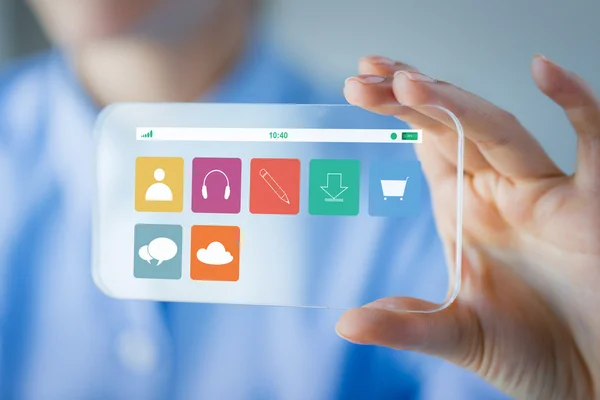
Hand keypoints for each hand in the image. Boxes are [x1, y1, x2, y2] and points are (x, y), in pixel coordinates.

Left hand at [337, 55, 599, 399]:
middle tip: (364, 76)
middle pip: (449, 125)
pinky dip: (576, 104)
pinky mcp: (592, 203)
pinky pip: (592, 142)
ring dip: (455, 101)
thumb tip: (345, 324)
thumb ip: (406, 324)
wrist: (589, 379)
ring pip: (497, 128)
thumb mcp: (457, 334)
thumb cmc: (529, 354)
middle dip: (408, 97)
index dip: (396, 112)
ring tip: (406, 81)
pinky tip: (546, 70)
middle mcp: (499, 192)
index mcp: (464, 210)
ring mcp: (544, 193)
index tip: (359, 86)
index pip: (426, 144)